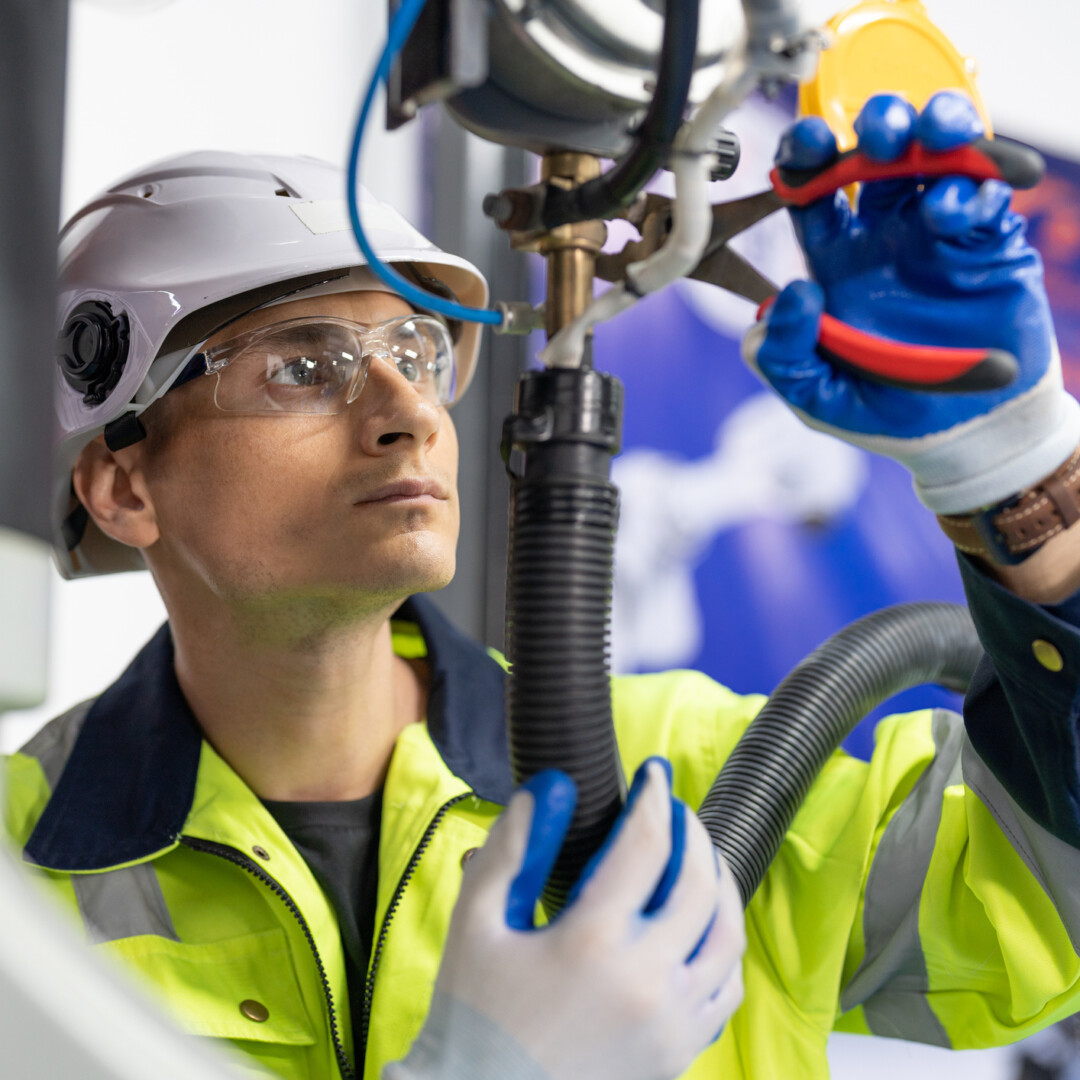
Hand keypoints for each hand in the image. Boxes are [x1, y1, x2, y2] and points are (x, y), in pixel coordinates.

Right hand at [385, 760, 744, 1079]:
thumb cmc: (472, 1016)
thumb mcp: (475, 924)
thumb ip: (511, 851)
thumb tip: (546, 790)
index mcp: (593, 941)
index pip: (646, 846)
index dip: (654, 798)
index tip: (654, 773)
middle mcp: (647, 980)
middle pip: (700, 883)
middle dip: (693, 833)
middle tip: (675, 809)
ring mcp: (672, 1021)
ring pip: (727, 936)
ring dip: (720, 884)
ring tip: (700, 857)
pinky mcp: (680, 1053)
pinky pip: (726, 988)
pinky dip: (724, 945)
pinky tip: (703, 926)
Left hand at [743, 91, 1079, 514]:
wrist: (966, 434)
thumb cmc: (884, 412)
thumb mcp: (817, 396)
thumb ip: (784, 357)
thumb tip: (788, 296)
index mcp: (836, 262)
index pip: (811, 191)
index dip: (803, 159)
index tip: (802, 148)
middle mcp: (884, 236)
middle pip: (876, 155)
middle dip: (876, 126)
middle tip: (878, 133)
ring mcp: (939, 233)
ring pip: (937, 153)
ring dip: (935, 127)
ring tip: (931, 135)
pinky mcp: (990, 242)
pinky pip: (986, 193)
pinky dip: (975, 184)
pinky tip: (955, 208)